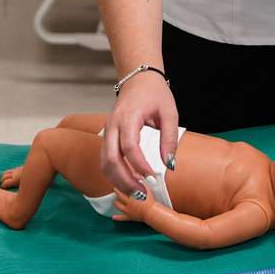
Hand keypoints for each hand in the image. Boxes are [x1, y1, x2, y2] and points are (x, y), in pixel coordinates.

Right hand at [101, 73, 178, 194]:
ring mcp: (107, 130)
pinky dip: (114, 174)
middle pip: (111, 159)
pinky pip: (105, 159)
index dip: (139, 165)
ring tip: (136, 193)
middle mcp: (113, 125)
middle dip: (125, 180)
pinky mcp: (108, 136)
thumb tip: (169, 164)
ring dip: (118, 181)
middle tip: (143, 194)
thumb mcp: (169, 112)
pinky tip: (129, 182)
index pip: (129, 146)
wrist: (138, 79)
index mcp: (128, 116)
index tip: (152, 177)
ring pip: (104, 162)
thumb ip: (169, 138)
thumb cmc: (154, 93)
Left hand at [111, 188, 151, 223]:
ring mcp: (128, 211)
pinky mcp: (130, 217)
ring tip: (115, 202)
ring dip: (116, 204)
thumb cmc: (150, 202)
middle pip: (120, 198)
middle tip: (116, 191)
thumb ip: (142, 185)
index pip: (123, 192)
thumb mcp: (147, 191)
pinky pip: (122, 218)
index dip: (119, 190)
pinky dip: (117, 217)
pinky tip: (113, 217)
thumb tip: (140, 179)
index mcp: (131, 198)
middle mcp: (128, 204)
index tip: (117, 187)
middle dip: (117, 194)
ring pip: (119, 207)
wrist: (151, 212)